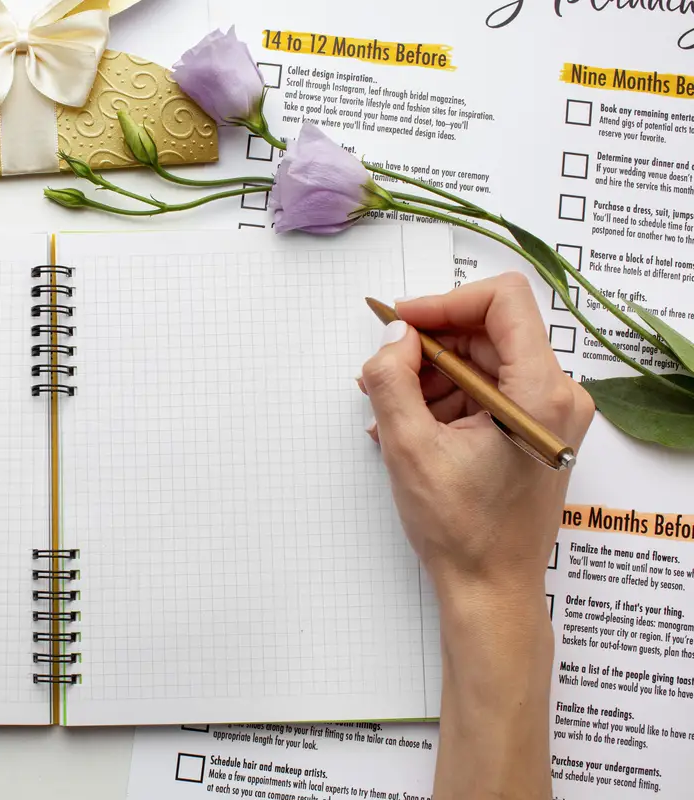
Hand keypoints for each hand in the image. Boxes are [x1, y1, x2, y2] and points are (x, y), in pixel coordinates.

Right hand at [360, 273, 594, 799]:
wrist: (491, 590)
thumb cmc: (462, 531)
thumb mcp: (409, 447)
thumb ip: (393, 379)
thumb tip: (394, 337)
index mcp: (539, 392)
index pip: (501, 300)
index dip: (443, 303)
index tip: (401, 323)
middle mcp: (557, 396)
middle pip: (488, 332)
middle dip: (428, 346)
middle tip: (381, 372)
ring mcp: (548, 415)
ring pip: (484, 362)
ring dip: (431, 377)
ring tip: (387, 410)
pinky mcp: (535, 432)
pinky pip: (488, 391)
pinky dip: (446, 400)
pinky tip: (409, 427)